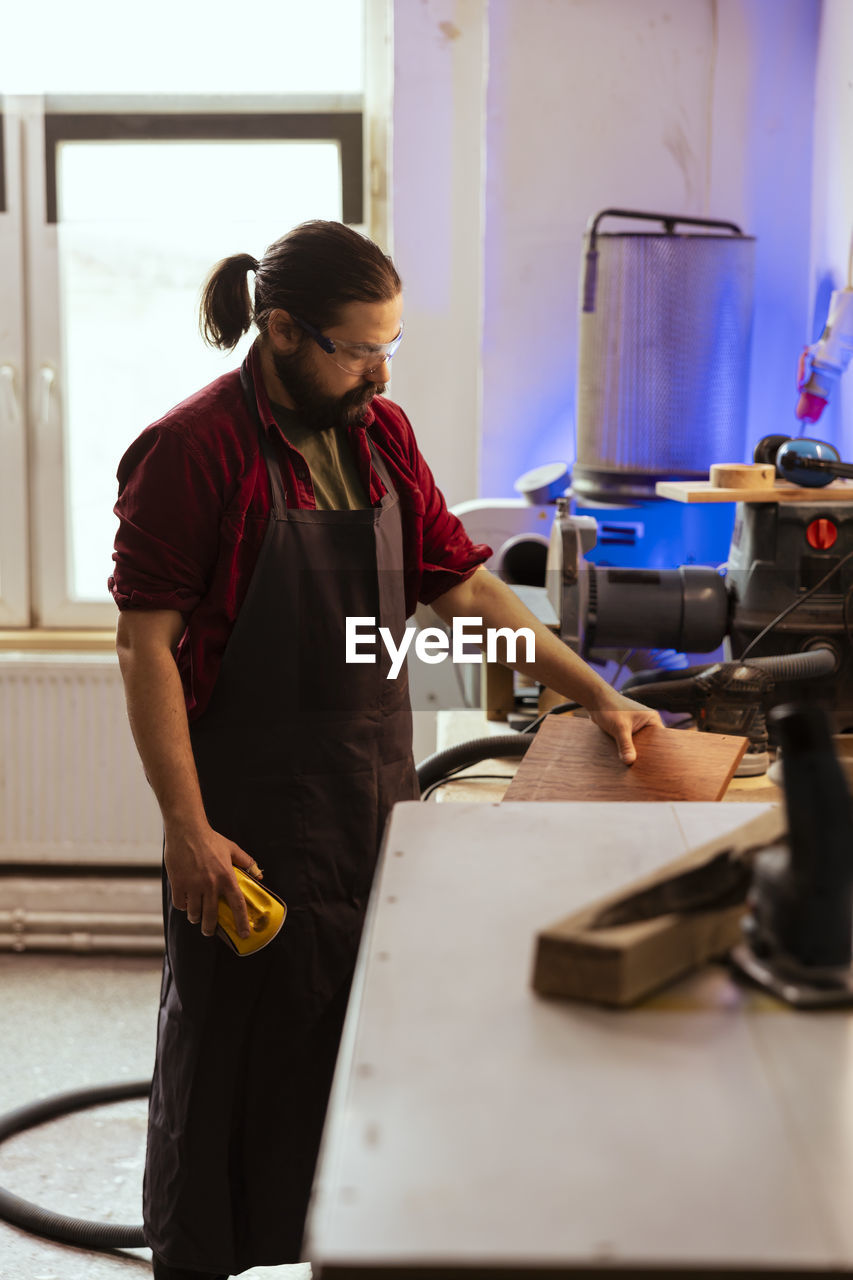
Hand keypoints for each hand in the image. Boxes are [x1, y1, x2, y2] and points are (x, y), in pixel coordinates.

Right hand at [163, 821, 259, 938]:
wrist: (186, 830)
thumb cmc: (210, 839)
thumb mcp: (232, 848)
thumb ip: (246, 862)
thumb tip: (259, 874)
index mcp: (226, 877)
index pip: (237, 905)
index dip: (241, 922)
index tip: (244, 934)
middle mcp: (211, 884)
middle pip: (211, 916)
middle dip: (210, 928)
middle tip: (209, 931)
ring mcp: (193, 885)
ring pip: (194, 913)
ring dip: (195, 918)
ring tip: (196, 916)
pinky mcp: (178, 884)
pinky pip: (180, 904)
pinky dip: (183, 906)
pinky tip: (185, 903)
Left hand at [586, 689, 661, 765]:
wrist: (594, 700)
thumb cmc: (609, 708)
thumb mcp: (619, 728)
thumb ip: (625, 745)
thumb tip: (629, 761)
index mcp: (651, 719)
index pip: (660, 740)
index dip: (657, 752)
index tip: (653, 765)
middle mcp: (646, 723)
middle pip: (649, 745)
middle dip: (643, 755)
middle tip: (640, 769)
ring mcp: (637, 728)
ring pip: (638, 745)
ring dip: (633, 752)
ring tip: (632, 766)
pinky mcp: (627, 731)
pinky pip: (629, 744)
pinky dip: (626, 749)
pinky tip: (623, 759)